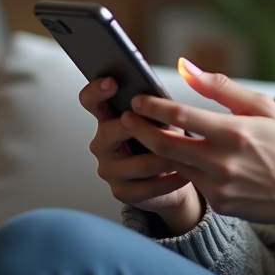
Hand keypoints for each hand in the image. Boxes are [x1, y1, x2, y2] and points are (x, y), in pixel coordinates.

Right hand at [80, 76, 202, 232]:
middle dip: (135, 128)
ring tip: (183, 156)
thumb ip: (156, 107)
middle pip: (108, 131)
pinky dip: (168, 181)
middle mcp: (102, 143)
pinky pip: (146, 187)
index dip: (96, 90)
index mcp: (108, 118)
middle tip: (158, 128)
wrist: (172, 176)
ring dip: (163, 160)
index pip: (91, 100)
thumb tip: (160, 100)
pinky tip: (183, 175)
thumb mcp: (162, 118)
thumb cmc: (164, 139)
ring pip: (135, 163)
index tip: (112, 82)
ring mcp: (109, 169)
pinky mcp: (120, 191)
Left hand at [121, 58, 274, 227]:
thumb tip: (184, 67)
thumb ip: (220, 87)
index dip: (153, 106)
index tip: (137, 98)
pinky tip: (178, 155)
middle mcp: (225, 163)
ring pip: (174, 166)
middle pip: (165, 145)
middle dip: (139, 129)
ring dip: (155, 149)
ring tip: (146, 133)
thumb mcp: (263, 106)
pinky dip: (182, 168)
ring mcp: (221, 188)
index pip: (181, 115)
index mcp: (236, 133)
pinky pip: (193, 183)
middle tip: (126, 116)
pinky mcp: (221, 205)